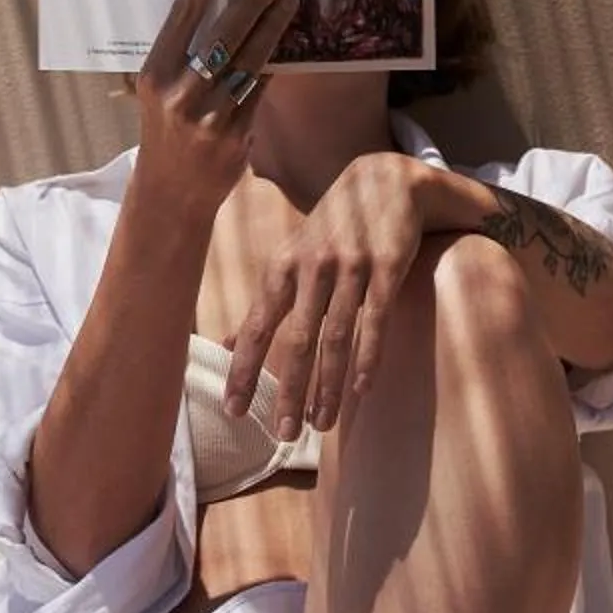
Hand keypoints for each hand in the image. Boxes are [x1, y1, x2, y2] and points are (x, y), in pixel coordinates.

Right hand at [133, 0, 297, 219]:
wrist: (171, 192)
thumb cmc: (167, 128)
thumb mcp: (162, 90)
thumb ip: (186, 54)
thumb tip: (227, 2)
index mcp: (154, 73)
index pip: (181, 13)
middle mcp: (178, 93)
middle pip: (223, 33)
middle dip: (253, 0)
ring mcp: (209, 116)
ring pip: (250, 60)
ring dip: (273, 27)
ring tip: (290, 1)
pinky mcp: (236, 135)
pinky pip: (261, 88)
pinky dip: (273, 63)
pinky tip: (285, 44)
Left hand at [222, 153, 435, 439]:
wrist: (385, 178)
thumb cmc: (332, 227)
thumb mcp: (291, 257)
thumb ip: (264, 303)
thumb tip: (224, 346)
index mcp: (283, 266)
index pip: (257, 326)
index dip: (244, 369)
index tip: (233, 411)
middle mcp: (313, 265)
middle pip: (297, 338)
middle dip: (289, 390)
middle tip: (284, 434)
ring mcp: (351, 265)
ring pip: (336, 335)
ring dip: (328, 384)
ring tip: (322, 424)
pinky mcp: (388, 265)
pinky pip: (377, 318)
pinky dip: (369, 355)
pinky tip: (363, 389)